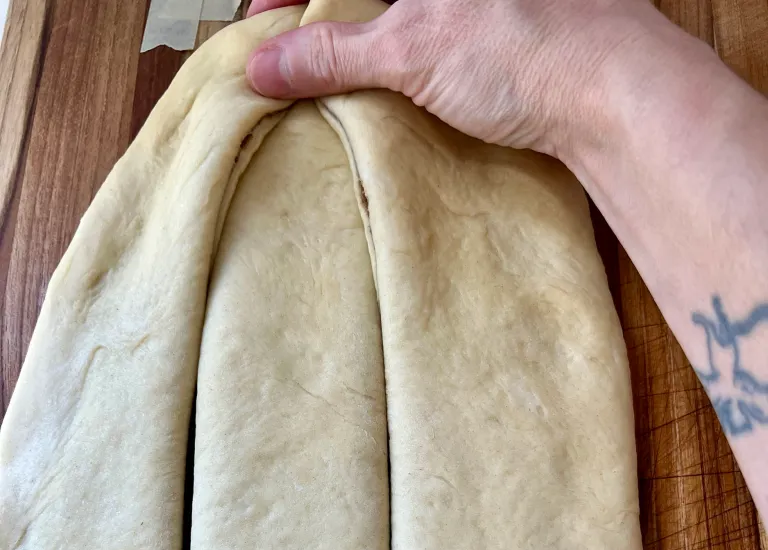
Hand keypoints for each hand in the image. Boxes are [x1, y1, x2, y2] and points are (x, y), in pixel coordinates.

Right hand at [245, 0, 658, 159]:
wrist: (613, 93)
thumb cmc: (526, 49)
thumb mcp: (410, 50)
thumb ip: (333, 52)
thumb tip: (267, 64)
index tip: (262, 25)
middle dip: (318, 16)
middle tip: (288, 56)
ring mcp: (475, 4)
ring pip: (396, 10)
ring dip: (354, 34)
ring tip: (326, 73)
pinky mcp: (499, 24)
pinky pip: (427, 28)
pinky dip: (394, 53)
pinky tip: (383, 81)